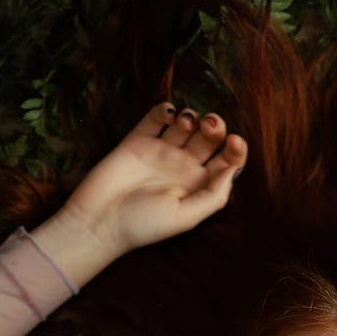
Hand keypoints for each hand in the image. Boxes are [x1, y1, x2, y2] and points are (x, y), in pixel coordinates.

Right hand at [33, 104, 247, 282]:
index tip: (234, 142)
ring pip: (186, 124)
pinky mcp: (138, 140)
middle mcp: (183, 168)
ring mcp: (161, 152)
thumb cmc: (144, 225)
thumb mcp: (186, 217)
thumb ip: (213, 194)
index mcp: (198, 187)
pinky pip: (156, 118)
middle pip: (210, 139)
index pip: (226, 161)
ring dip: (192, 117)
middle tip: (209, 126)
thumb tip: (234, 167)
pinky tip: (168, 115)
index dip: (236, 149)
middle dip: (216, 127)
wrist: (100, 220)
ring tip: (185, 124)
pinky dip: (165, 110)